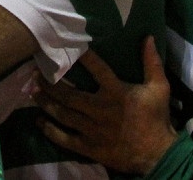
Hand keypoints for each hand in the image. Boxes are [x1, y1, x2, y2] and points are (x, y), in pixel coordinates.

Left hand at [34, 37, 177, 174]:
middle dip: (50, 84)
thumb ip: (152, 63)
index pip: (96, 69)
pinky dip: (50, 130)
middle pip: (69, 95)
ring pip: (63, 114)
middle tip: (36, 74)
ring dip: (46, 103)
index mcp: (116, 93)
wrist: (159, 155)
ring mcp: (93, 130)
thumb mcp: (160, 88)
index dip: (81, 56)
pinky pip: (65, 138)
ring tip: (33, 92)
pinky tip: (39, 121)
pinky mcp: (90, 147)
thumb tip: (148, 36)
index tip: (64, 44)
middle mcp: (101, 110)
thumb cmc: (156, 119)